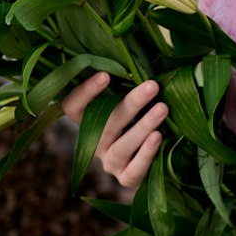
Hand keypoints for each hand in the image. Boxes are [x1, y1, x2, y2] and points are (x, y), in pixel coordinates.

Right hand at [62, 72, 167, 189]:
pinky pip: (134, 170)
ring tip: (163, 108)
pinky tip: (158, 136)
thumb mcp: (126, 102)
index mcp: (87, 121)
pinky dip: (146, 153)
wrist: (150, 157)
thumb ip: (126, 86)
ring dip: (142, 126)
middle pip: (105, 124)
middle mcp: (93, 142)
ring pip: (121, 146)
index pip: (72, 107)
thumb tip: (140, 58)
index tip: (105, 75)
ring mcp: (109, 162)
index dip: (85, 92)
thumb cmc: (136, 117)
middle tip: (152, 86)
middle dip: (131, 103)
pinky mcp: (125, 178)